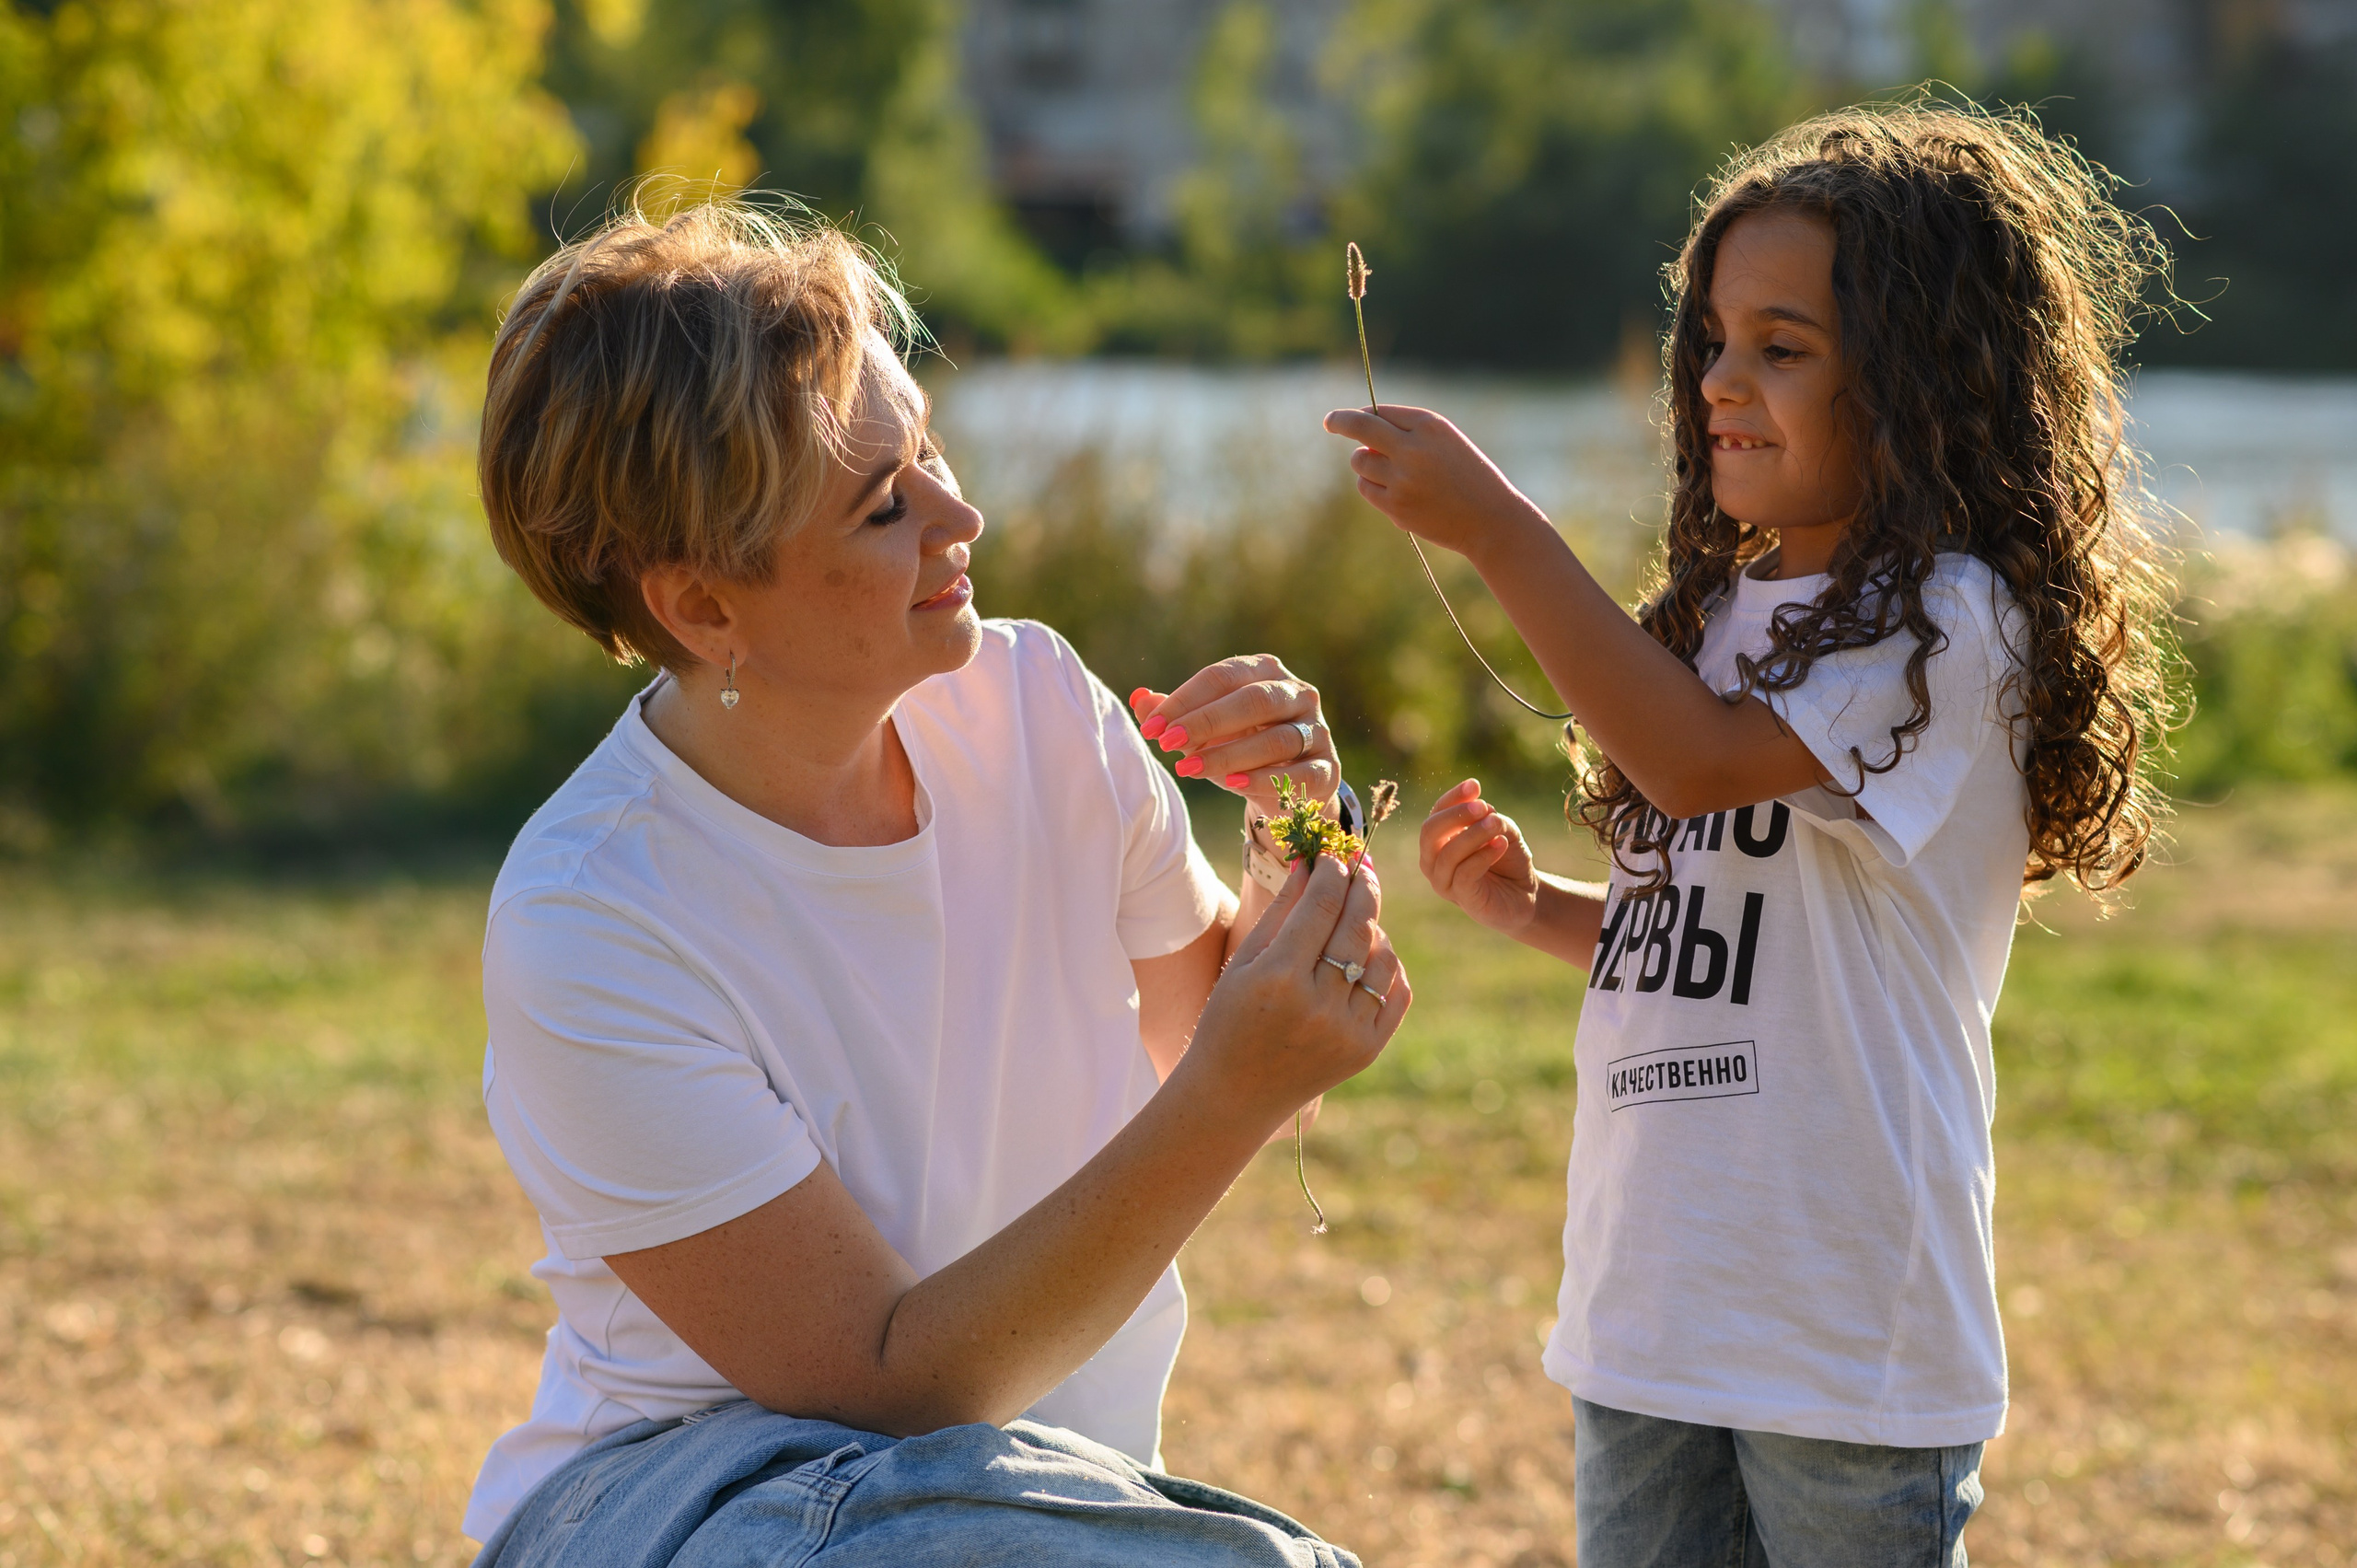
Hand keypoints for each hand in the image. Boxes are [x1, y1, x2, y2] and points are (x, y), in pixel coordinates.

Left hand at [1128, 655, 1338, 819]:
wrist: (1286, 784)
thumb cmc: (1239, 744)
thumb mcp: (1204, 728)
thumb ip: (1173, 713)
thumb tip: (1138, 699)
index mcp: (1265, 671)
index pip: (1224, 676)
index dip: (1185, 700)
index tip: (1152, 727)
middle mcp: (1298, 693)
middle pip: (1254, 700)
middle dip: (1206, 721)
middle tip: (1167, 743)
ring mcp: (1317, 731)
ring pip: (1276, 739)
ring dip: (1229, 755)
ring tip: (1189, 769)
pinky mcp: (1328, 769)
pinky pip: (1300, 774)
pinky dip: (1264, 779)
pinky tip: (1232, 784)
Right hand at [1179, 851, 1408, 1127]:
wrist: (1235, 1094)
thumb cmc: (1229, 1019)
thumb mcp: (1244, 962)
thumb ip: (1281, 911)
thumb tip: (1311, 863)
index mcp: (1279, 978)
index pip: (1322, 905)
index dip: (1333, 873)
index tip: (1334, 857)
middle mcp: (1318, 1004)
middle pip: (1358, 925)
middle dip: (1362, 887)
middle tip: (1360, 869)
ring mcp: (1347, 1031)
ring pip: (1383, 957)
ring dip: (1375, 929)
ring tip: (1358, 919)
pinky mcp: (1367, 1050)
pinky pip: (1397, 993)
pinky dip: (1389, 968)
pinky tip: (1369, 956)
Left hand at [1322, 404, 1550, 561]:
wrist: (1491, 521)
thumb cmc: (1470, 478)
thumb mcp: (1447, 444)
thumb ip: (1409, 435)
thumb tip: (1362, 438)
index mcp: (1430, 425)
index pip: (1382, 411)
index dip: (1364, 414)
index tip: (1350, 416)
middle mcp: (1413, 447)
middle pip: (1360, 427)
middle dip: (1339, 421)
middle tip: (1329, 422)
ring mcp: (1402, 478)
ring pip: (1360, 461)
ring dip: (1365, 463)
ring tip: (1390, 472)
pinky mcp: (1395, 505)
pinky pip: (1365, 487)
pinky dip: (1371, 486)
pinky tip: (1393, 491)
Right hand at [1419, 779, 1539, 935]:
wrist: (1525, 894)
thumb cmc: (1509, 859)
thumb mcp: (1502, 830)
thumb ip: (1490, 818)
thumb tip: (1481, 808)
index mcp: (1439, 839)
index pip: (1437, 812)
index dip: (1453, 797)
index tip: (1474, 785)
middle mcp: (1433, 860)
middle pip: (1430, 831)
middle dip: (1456, 815)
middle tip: (1483, 807)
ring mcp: (1444, 881)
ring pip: (1448, 854)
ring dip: (1474, 835)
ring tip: (1496, 824)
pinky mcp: (1461, 898)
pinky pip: (1464, 873)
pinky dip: (1483, 856)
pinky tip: (1501, 844)